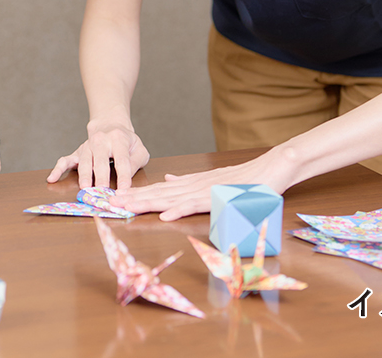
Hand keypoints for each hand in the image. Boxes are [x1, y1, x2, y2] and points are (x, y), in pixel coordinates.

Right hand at [47, 123, 149, 189]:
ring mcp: (87, 146)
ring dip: (84, 175)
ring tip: (85, 188)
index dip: (123, 176)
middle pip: (100, 161)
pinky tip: (52, 178)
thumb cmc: (127, 142)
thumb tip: (126, 177)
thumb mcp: (139, 149)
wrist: (110, 126)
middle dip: (101, 177)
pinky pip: (65, 160)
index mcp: (118, 139)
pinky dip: (58, 169)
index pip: (122, 160)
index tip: (124, 189)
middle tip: (102, 191)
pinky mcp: (78, 152)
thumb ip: (135, 162)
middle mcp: (100, 141)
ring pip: (84, 161)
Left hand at [108, 150, 294, 220]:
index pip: (158, 190)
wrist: (273, 167)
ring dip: (148, 204)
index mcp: (191, 183)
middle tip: (109, 204)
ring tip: (126, 208)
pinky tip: (165, 215)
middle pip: (158, 194)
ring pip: (171, 199)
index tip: (115, 200)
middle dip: (133, 199)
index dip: (136, 194)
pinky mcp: (220, 197)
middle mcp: (194, 186)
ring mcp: (206, 191)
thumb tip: (168, 181)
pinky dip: (180, 210)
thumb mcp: (213, 180)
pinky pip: (197, 205)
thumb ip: (190, 182)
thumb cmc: (246, 178)